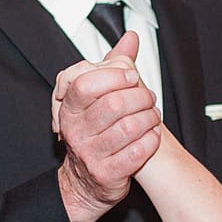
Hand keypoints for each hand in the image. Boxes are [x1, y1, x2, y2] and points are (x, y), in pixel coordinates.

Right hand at [52, 31, 160, 221]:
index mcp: (69, 109)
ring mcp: (90, 154)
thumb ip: (113, 66)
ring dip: (149, 119)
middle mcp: (76, 132)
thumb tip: (131, 38)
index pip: (87, 84)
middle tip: (149, 99)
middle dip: (141, 98)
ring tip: (152, 117)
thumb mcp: (96, 99)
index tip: (132, 77)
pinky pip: (138, 152)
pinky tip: (151, 136)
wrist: (86, 183)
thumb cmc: (95, 135)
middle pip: (114, 104)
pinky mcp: (107, 174)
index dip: (114, 76)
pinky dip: (151, 141)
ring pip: (130, 127)